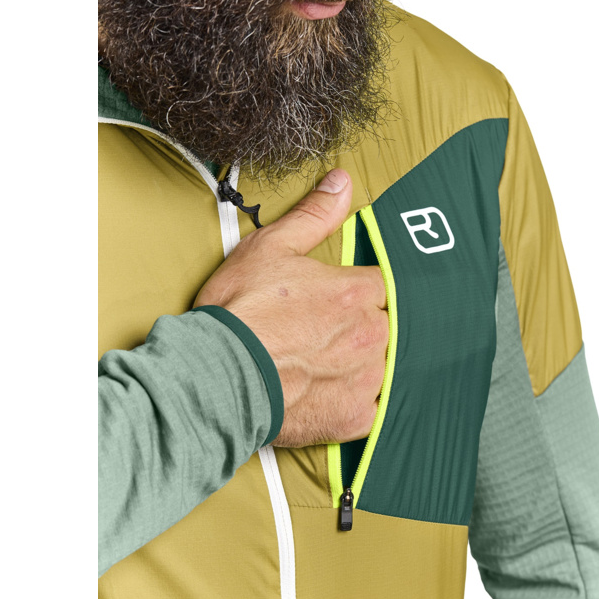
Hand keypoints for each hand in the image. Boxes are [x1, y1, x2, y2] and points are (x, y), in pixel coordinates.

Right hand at [194, 169, 387, 447]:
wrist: (216, 375)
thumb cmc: (239, 310)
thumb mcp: (271, 247)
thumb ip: (315, 215)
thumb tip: (343, 181)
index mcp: (359, 291)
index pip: (379, 286)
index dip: (351, 293)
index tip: (328, 302)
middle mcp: (373, 334)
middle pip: (382, 326)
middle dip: (356, 329)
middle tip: (315, 336)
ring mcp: (367, 378)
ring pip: (380, 367)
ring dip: (358, 366)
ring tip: (316, 366)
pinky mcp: (356, 417)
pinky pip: (370, 408)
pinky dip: (352, 403)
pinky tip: (324, 395)